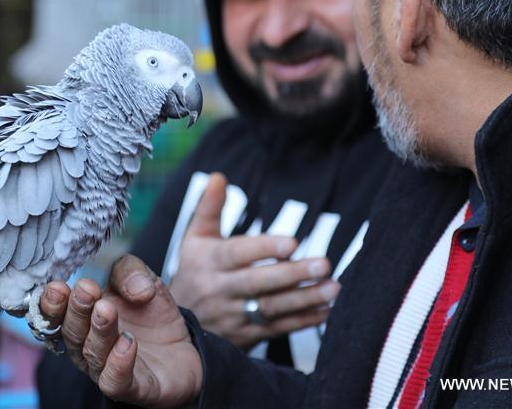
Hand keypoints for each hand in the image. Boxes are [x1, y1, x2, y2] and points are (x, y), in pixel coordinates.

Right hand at [41, 255, 201, 407]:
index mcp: (82, 319)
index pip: (57, 315)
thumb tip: (136, 288)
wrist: (182, 346)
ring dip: (99, 331)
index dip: (52, 303)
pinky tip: (127, 342)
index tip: (58, 286)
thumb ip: (130, 272)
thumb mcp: (141, 279)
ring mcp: (108, 369)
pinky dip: (119, 363)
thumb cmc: (150, 313)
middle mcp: (88, 347)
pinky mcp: (134, 388)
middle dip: (77, 310)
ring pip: (93, 355)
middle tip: (86, 290)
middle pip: (73, 333)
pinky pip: (117, 381)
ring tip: (106, 310)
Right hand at [168, 173, 338, 350]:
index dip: (265, 249)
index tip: (293, 242)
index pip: (237, 254)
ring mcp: (232, 316)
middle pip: (258, 283)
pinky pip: (277, 329)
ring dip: (305, 300)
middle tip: (324, 264)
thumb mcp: (195, 238)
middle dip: (292, 275)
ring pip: (271, 308)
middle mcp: (219, 289)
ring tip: (333, 288)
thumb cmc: (195, 269)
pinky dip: (303, 321)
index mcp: (208, 261)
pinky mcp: (245, 336)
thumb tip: (218, 176)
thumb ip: (209, 207)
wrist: (178, 323)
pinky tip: (326, 311)